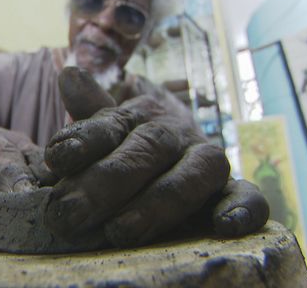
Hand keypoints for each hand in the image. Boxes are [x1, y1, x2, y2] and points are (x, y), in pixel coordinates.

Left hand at [44, 67, 268, 246]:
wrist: (183, 146)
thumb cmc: (134, 144)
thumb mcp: (110, 128)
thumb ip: (92, 112)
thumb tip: (68, 74)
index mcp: (140, 118)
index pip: (112, 123)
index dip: (85, 139)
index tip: (57, 157)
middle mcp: (175, 134)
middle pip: (147, 149)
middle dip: (107, 182)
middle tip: (69, 213)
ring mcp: (207, 161)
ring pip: (192, 175)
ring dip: (156, 204)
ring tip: (119, 232)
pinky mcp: (232, 189)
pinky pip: (248, 195)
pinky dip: (243, 208)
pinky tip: (224, 226)